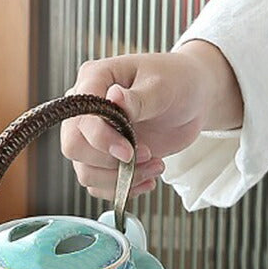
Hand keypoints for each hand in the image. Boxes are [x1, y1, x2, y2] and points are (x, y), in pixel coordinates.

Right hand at [61, 42, 243, 198]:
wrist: (193, 99)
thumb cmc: (177, 82)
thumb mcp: (163, 86)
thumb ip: (138, 98)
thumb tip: (115, 98)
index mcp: (94, 80)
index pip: (80, 117)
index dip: (101, 139)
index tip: (130, 150)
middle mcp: (87, 109)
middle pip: (74, 147)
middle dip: (110, 162)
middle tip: (146, 155)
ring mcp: (94, 135)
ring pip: (86, 172)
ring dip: (121, 179)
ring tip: (155, 166)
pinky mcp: (105, 156)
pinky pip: (99, 184)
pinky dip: (123, 188)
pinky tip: (147, 178)